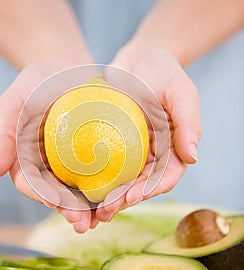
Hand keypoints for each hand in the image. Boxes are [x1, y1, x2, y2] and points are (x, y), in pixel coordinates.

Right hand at [0, 59, 100, 232]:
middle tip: (85, 224)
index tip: (58, 205)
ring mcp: (73, 161)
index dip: (44, 198)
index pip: (32, 185)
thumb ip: (2, 134)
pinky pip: (104, 172)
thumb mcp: (13, 102)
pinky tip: (123, 195)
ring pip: (82, 190)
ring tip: (106, 218)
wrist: (65, 65)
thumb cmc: (35, 81)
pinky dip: (111, 185)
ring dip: (93, 208)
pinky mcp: (95, 152)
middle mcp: (49, 165)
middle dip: (71, 212)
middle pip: (58, 195)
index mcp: (26, 160)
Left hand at [96, 46, 200, 220]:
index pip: (165, 177)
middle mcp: (153, 155)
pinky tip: (77, 188)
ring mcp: (131, 151)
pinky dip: (93, 178)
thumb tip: (193, 158)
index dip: (150, 190)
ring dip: (107, 198)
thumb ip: (188, 122)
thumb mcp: (181, 92)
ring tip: (89, 211)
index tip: (131, 197)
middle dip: (123, 201)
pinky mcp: (111, 144)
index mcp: (173, 149)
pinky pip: (103, 164)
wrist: (138, 58)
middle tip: (105, 211)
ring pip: (120, 181)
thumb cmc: (164, 72)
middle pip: (140, 185)